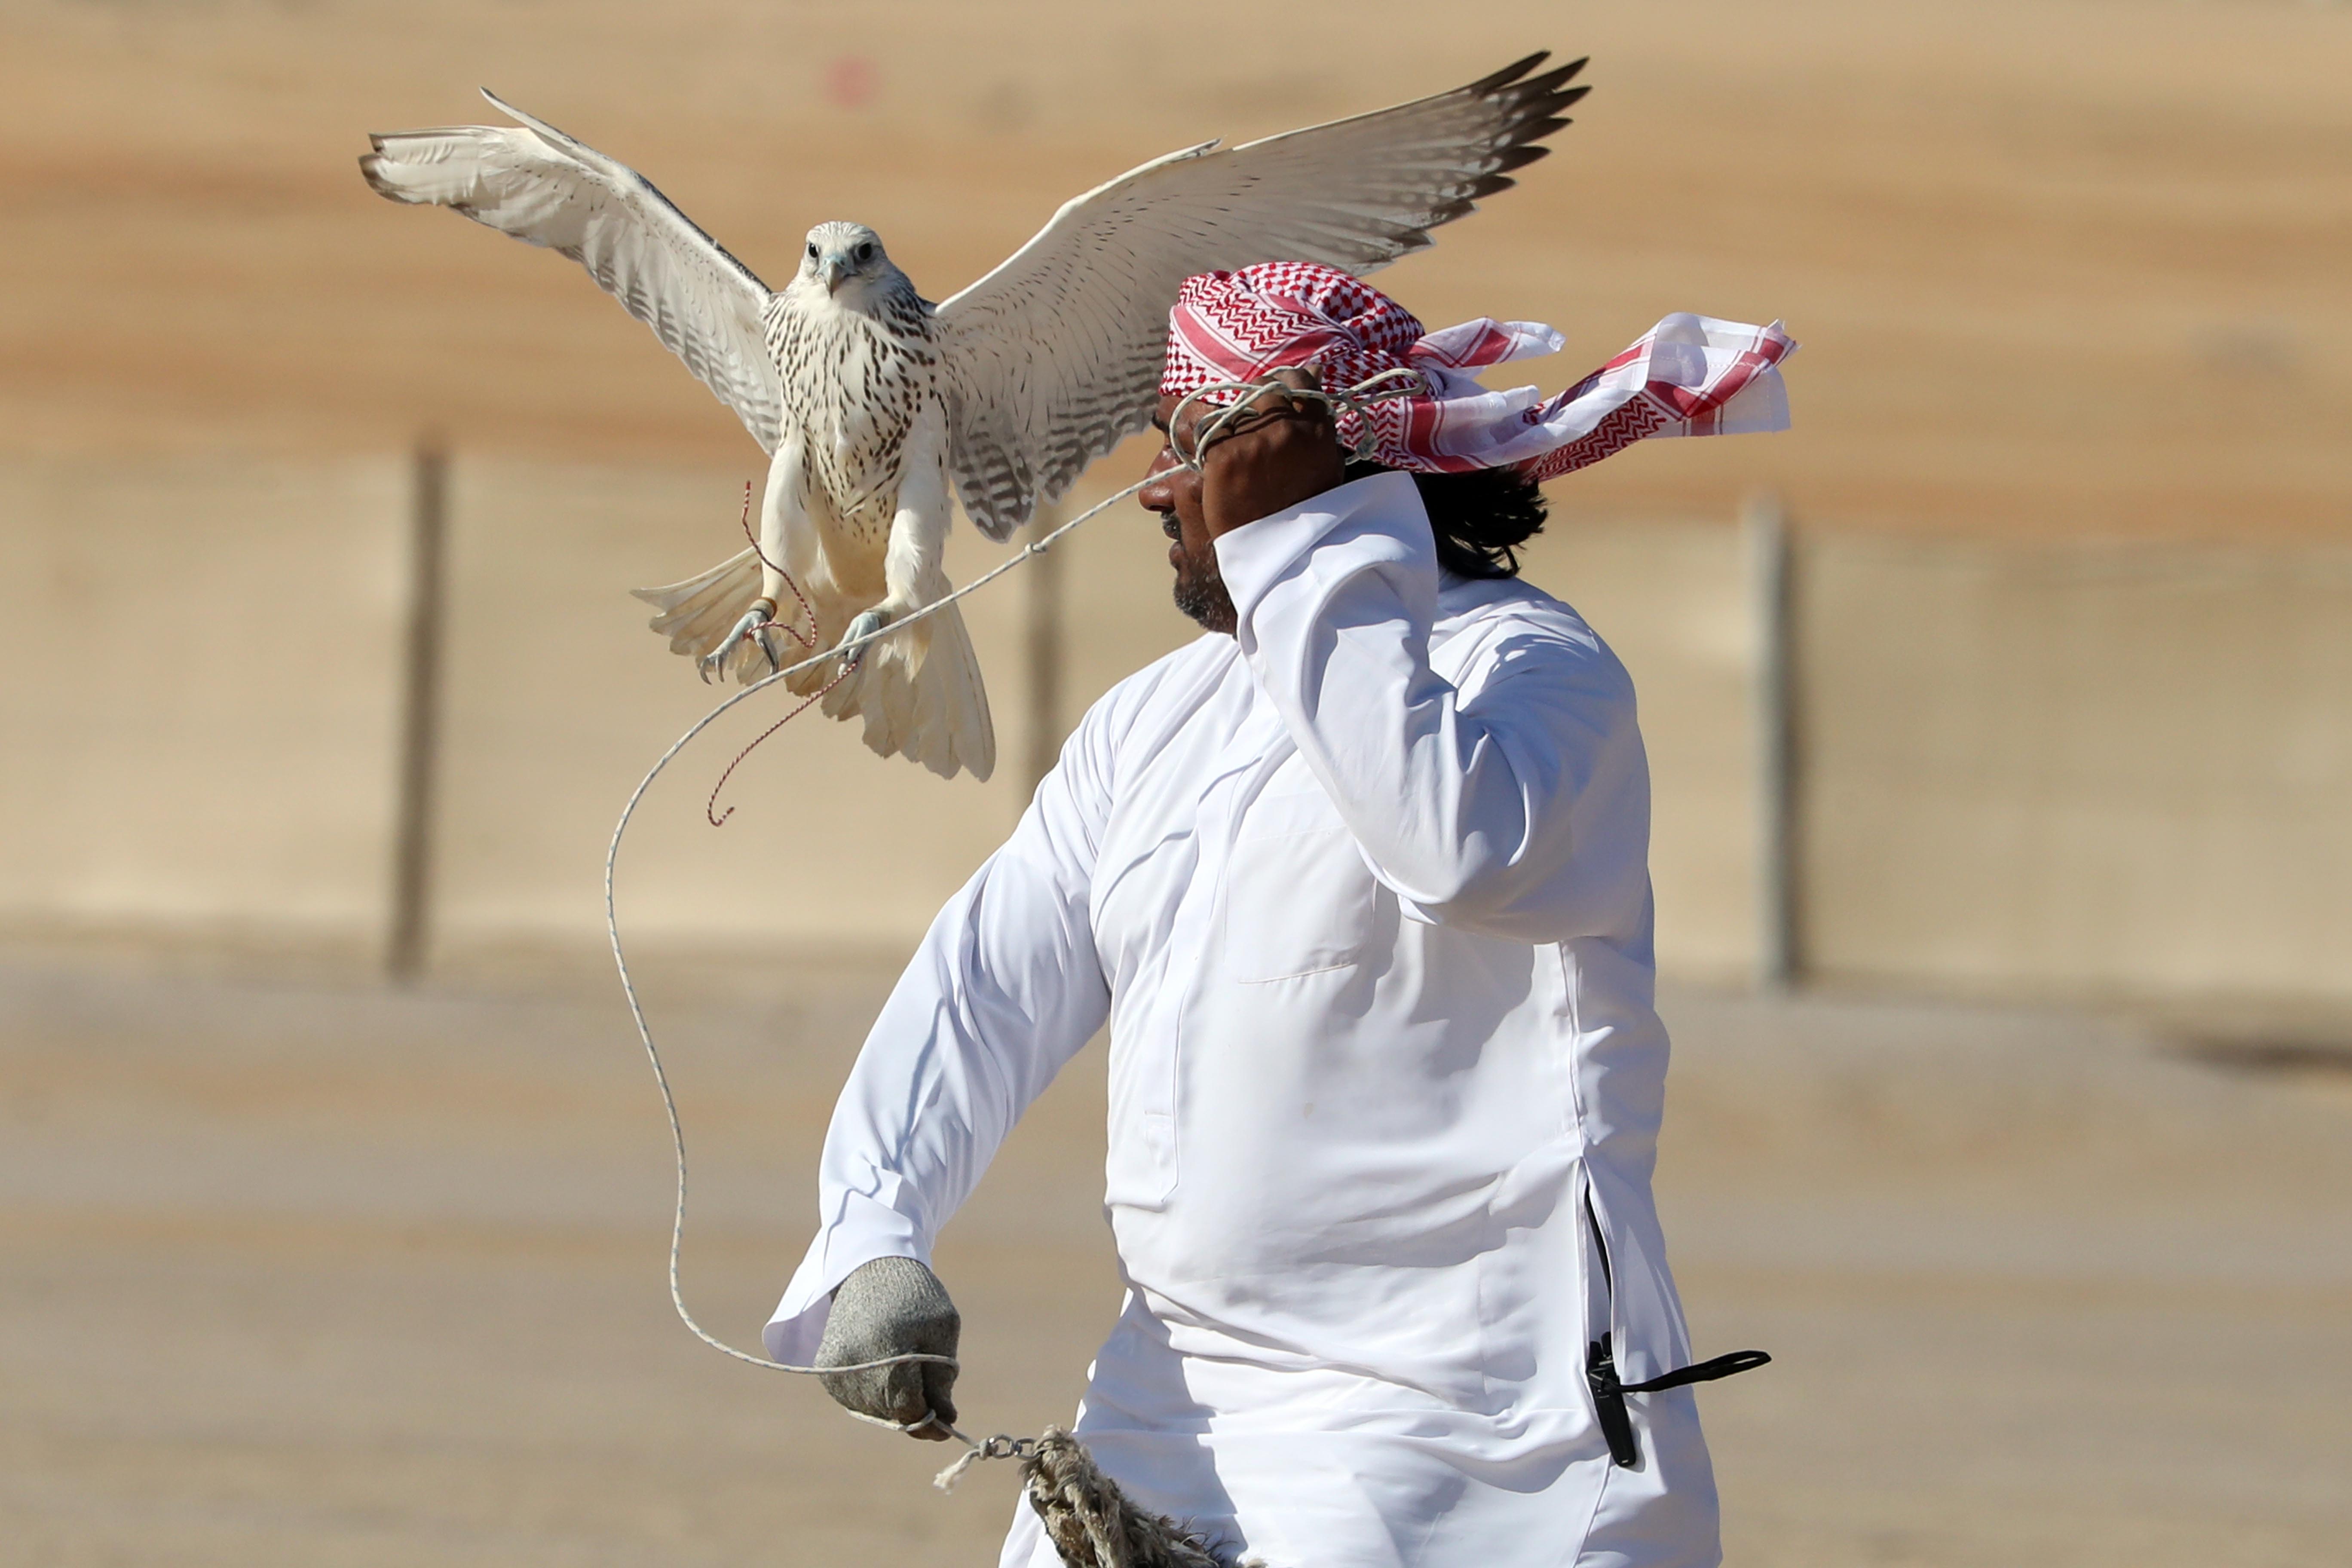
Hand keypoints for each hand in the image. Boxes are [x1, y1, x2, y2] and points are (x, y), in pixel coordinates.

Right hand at [814, 1256, 959, 1439]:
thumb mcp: (942, 1329)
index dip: (930, 1420)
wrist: (871, 1266)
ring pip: (871, 1410)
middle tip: (932, 1397)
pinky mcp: (825, 1366)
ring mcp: (835, 1365)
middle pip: (889, 1412)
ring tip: (906, 1371)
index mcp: (889, 1347)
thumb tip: (946, 1421)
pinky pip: (853, 1399)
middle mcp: (855, 1360)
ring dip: (893, 1403)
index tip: (947, 1422)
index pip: (907, 1407)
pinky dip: (873, 1394)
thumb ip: (942, 1379)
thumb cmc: (916, 1296)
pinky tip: (884, 1370)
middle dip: (914, 1411)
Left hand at [1176, 368, 1348, 539]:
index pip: (1299, 379)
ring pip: (1234, 411)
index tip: (1275, 391)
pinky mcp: (1223, 455)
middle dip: (1254, 400)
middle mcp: (1286, 429)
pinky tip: (1217, 467)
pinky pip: (1210, 432)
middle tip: (1248, 422)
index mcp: (1316, 431)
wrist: (1275, 552)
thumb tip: (1316, 372)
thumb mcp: (1325, 464)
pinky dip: (1210, 446)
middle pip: (1263, 390)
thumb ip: (1318, 422)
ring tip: (1236, 456)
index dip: (1284, 381)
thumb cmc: (1303, 512)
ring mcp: (1253, 440)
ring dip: (1232, 426)